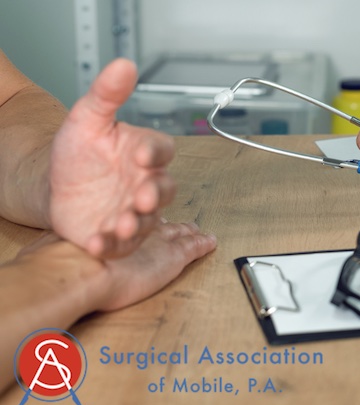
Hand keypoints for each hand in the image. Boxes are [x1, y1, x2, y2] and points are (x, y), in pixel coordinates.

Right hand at [18, 221, 216, 311]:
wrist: (79, 271)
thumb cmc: (72, 261)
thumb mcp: (80, 242)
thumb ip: (90, 239)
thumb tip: (81, 243)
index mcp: (121, 227)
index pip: (138, 218)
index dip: (146, 214)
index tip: (152, 213)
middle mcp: (142, 231)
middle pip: (162, 224)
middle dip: (172, 223)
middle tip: (182, 223)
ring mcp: (160, 244)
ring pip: (181, 234)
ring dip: (188, 232)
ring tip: (198, 231)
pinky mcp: (174, 257)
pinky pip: (194, 248)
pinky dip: (203, 245)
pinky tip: (211, 242)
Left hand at [49, 58, 176, 257]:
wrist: (56, 185)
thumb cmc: (80, 153)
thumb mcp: (87, 119)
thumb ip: (107, 93)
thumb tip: (123, 64)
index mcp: (144, 153)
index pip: (161, 150)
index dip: (155, 152)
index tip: (142, 154)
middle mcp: (146, 183)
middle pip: (164, 189)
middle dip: (155, 195)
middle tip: (143, 197)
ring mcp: (134, 211)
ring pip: (147, 220)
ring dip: (137, 224)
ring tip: (123, 225)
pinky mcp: (117, 236)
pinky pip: (121, 245)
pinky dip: (111, 246)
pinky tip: (97, 242)